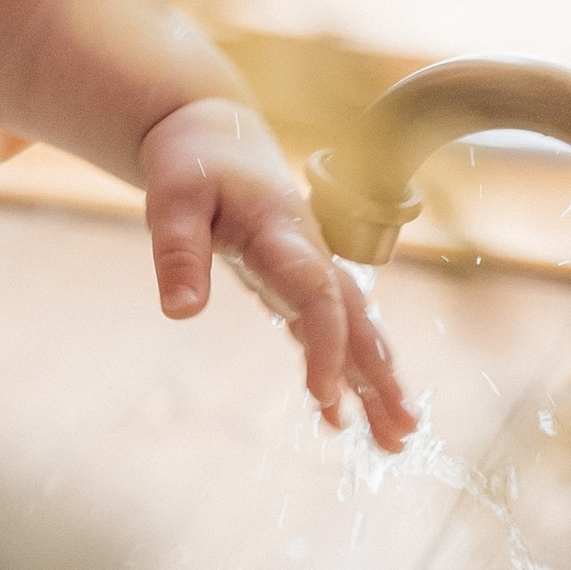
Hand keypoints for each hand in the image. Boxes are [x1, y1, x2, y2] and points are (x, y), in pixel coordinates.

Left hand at [141, 97, 416, 448]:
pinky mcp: (303, 279)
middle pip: (354, 320)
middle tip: (398, 436)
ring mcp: (312, 266)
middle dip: (377, 378)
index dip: (327, 345)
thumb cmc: (194, 161)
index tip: (325, 396)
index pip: (317, 295)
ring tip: (396, 439)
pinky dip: (348, 368)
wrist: (215, 130)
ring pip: (355, 327)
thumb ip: (178, 251)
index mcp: (282, 232)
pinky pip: (334, 327)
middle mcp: (310, 252)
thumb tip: (182, 313)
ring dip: (377, 381)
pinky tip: (347, 412)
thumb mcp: (172, 196)